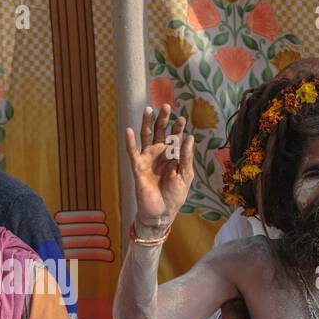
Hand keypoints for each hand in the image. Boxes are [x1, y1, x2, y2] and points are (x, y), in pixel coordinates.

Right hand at [123, 105, 194, 230]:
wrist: (162, 212)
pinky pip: (132, 152)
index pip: (175, 136)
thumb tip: (190, 137)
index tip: (181, 119)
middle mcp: (160, 153)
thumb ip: (186, 156)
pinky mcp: (138, 167)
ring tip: (148, 110)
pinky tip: (129, 130)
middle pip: (160, 131)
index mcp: (173, 155)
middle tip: (166, 106)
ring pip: (146, 137)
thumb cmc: (175, 195)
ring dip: (146, 123)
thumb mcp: (185, 175)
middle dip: (163, 119)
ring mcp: (148, 159)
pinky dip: (130, 141)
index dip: (178, 127)